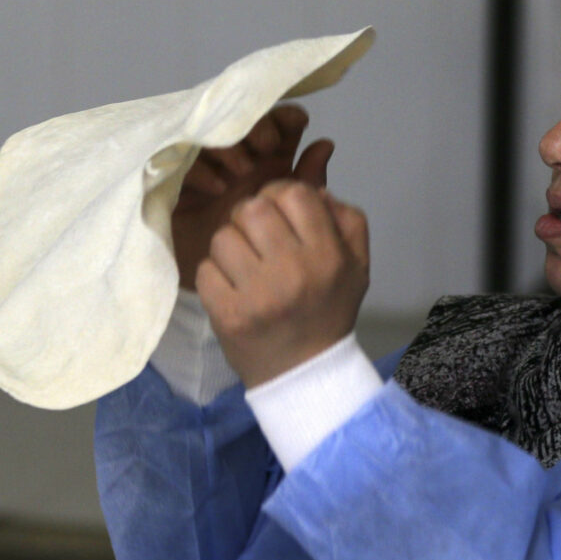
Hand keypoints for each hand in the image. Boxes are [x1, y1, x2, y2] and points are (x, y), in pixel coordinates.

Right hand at [171, 104, 333, 289]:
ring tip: (245, 170)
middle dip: (259, 126)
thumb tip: (325, 144)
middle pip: (245, 120)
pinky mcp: (182, 184)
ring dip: (232, 147)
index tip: (298, 123)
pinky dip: (204, 170)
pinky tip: (219, 188)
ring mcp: (210, 168)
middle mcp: (239, 157)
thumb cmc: (264, 254)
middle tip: (269, 145)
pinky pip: (186, 163)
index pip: (277, 122)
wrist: (230, 289)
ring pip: (214, 134)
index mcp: (270, 159)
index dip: (286, 116)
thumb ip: (308, 183)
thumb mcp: (293, 218)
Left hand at [197, 180, 369, 387]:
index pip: (293, 193)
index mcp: (327, 256)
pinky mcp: (228, 315)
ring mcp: (258, 296)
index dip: (280, 194)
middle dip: (249, 217)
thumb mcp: (355, 264)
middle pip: (251, 209)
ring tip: (244, 266)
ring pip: (223, 237)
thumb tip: (314, 187)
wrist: (304, 373)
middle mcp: (293, 272)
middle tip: (256, 237)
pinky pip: (205, 269)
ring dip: (230, 246)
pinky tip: (232, 288)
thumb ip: (345, 218)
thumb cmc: (328, 310)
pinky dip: (214, 275)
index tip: (279, 214)